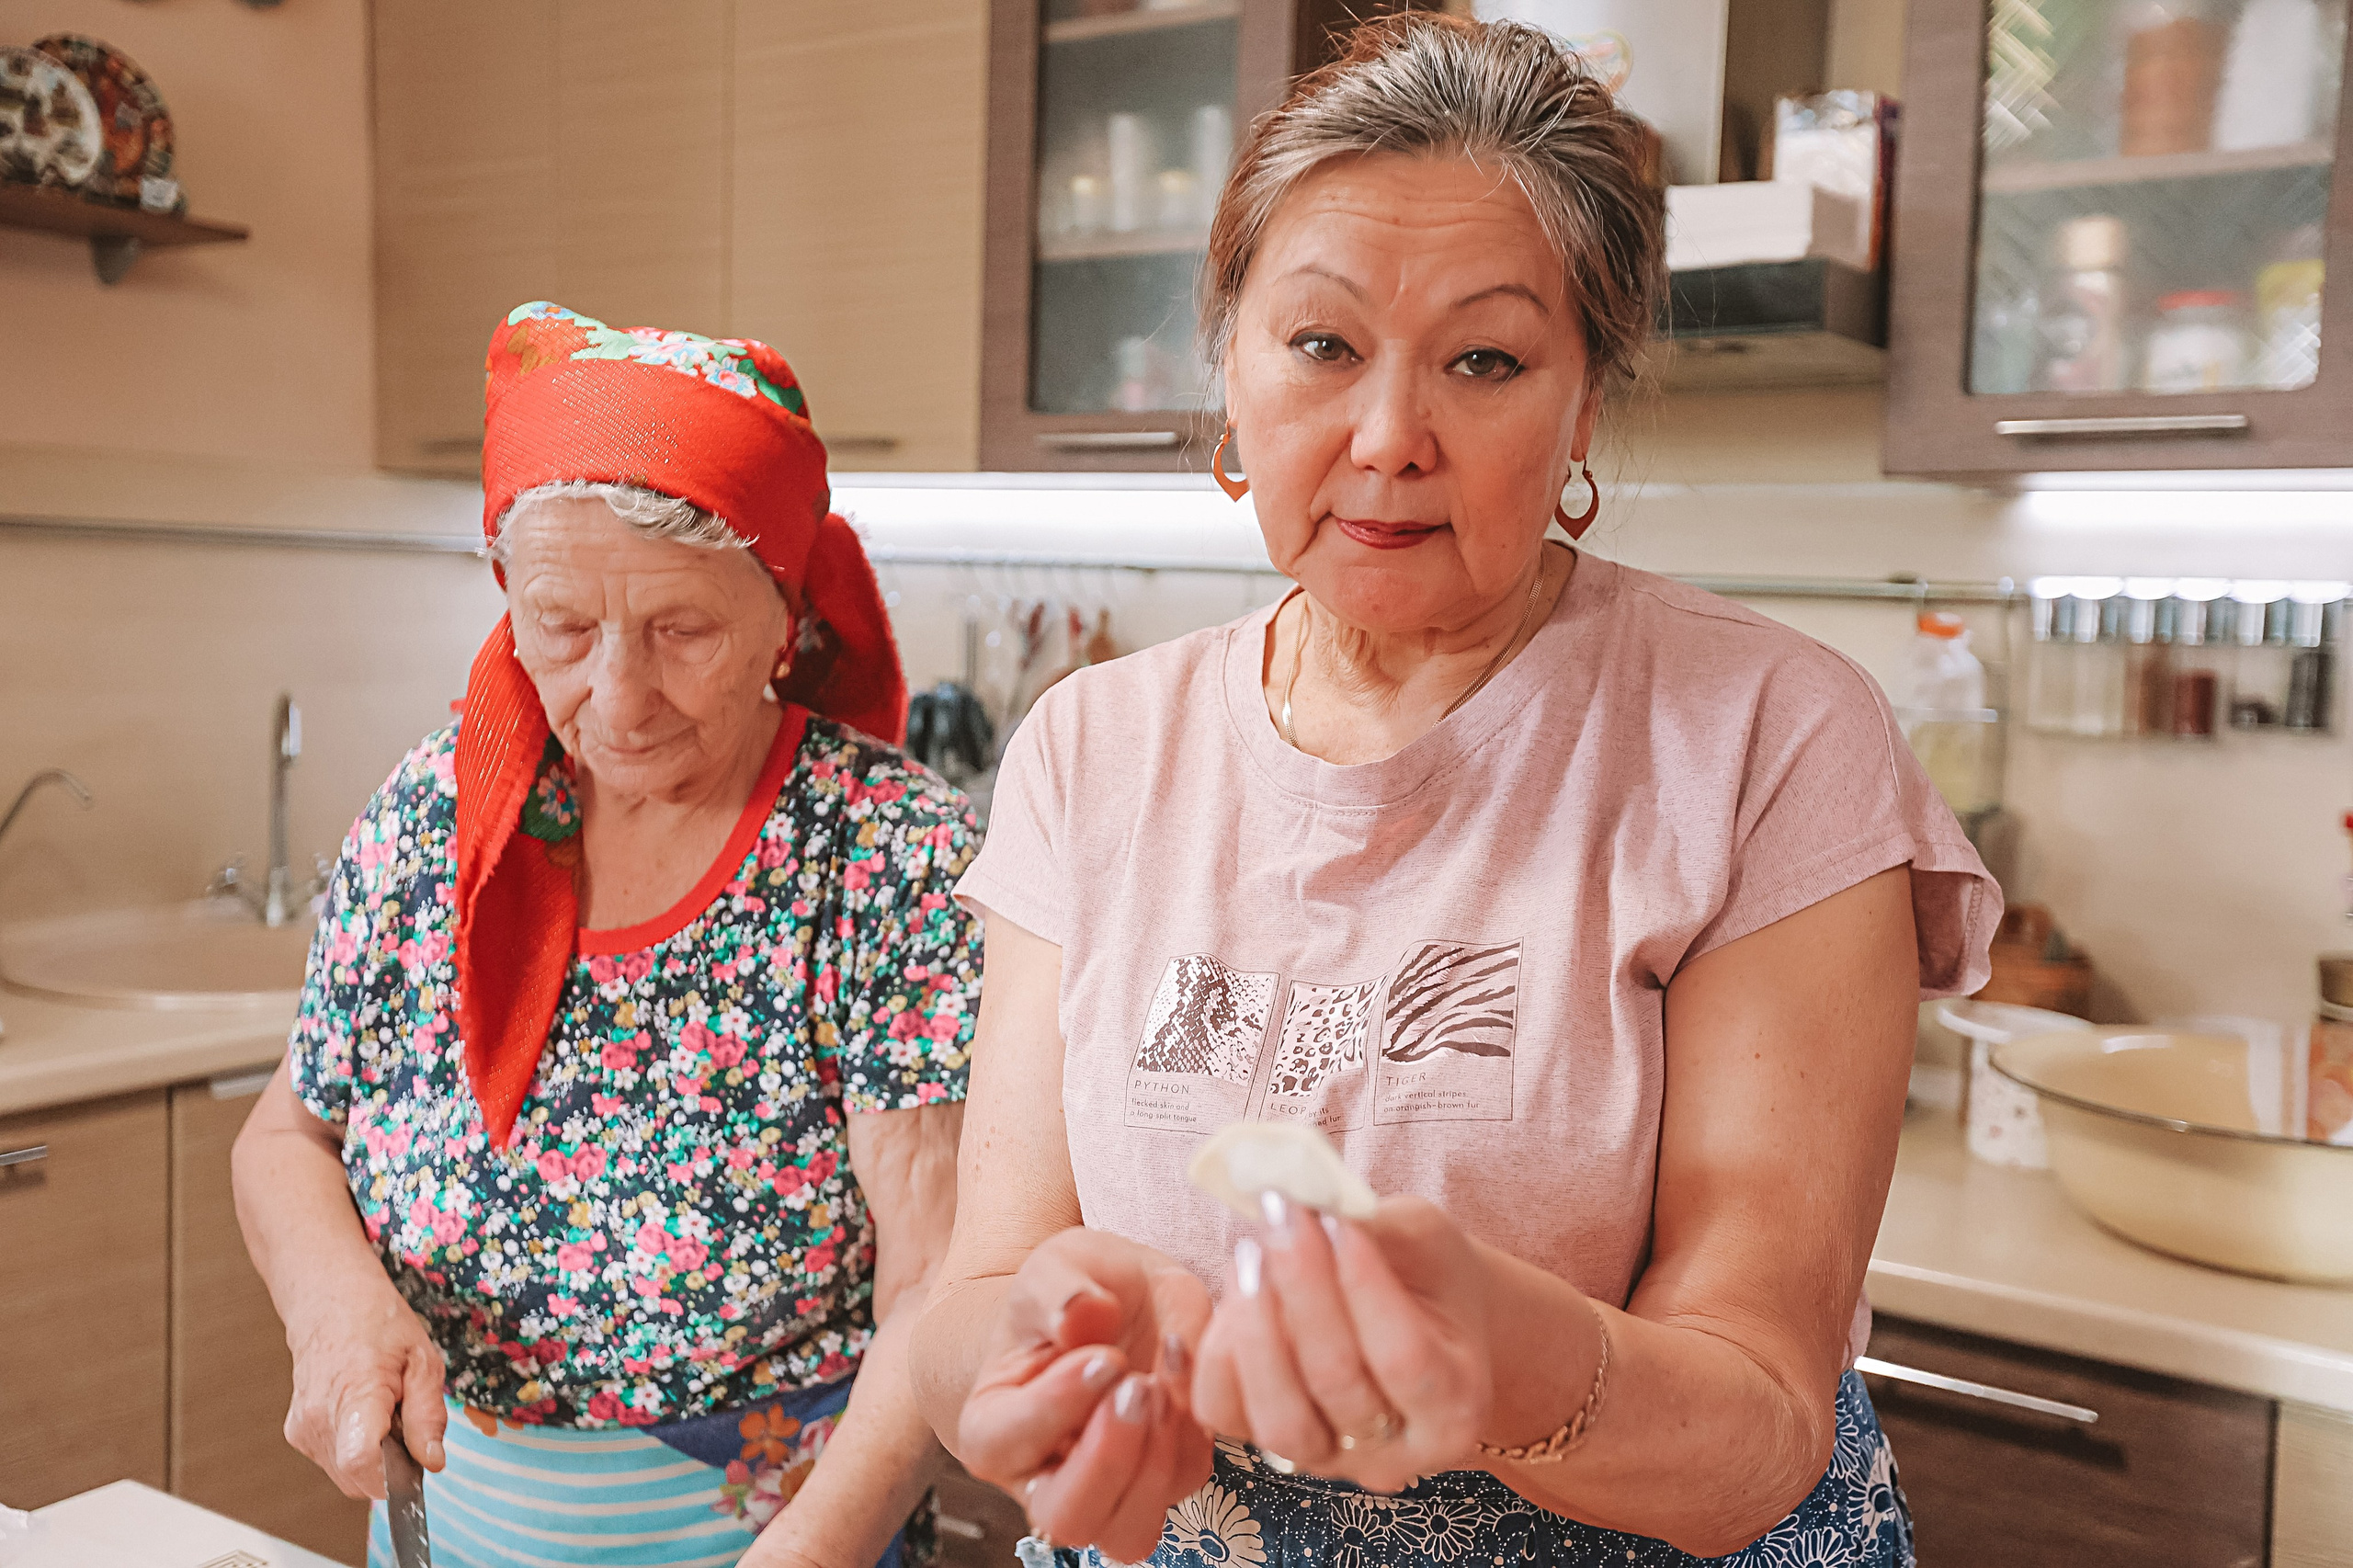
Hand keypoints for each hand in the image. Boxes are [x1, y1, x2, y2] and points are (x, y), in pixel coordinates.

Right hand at [282, 1276, 447, 1498]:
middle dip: (392, 1466)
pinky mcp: (297, 1434)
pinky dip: (356, 1450)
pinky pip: (335, 1463)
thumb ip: (428, 1416)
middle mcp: (318, 1417)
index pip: (360, 1462)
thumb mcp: (423, 1362)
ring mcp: (302, 1428)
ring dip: (374, 1458)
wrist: (330, 1303)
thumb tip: (432, 1462)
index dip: (393, 1477)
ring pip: (348, 1476)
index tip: (414, 1462)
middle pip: (360, 1478)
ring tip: (384, 1412)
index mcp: (355, 1393)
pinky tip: (364, 1415)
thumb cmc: (379, 1326)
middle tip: (404, 1421)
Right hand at [958, 1229, 1213, 1561]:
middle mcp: (1042, 1475)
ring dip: (1157, 1455)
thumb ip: (1059, 1290)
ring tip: (1163, 1376)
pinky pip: (1184, 1479)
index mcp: (993, 1427)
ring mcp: (1106, 1488)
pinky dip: (1194, 1428)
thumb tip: (1080, 1315)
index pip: (1007, 1444)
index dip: (1056, 1406)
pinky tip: (1181, 1364)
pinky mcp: (1161, 1476)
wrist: (1111, 1291)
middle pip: (1068, 1517)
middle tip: (1138, 1386)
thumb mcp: (1054, 1266)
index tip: (1103, 1355)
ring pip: (1130, 1528)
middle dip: (1110, 1459)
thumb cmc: (1068, 1289)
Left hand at [1191, 1192, 1492, 1493]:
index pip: (1404, 1358)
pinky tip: (1234, 1290)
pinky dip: (1219, 1352)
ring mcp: (1330, 1461)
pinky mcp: (1270, 1449)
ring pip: (1279, 1416)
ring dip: (1257, 1324)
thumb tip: (1303, 1192)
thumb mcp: (1425, 1239)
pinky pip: (1225, 1412)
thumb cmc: (1428, 1276)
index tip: (1336, 1220)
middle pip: (1337, 1380)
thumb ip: (1375, 1227)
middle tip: (1282, 1214)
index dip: (1363, 1287)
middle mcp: (1396, 1454)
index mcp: (1457, 1406)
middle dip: (1302, 1287)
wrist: (1417, 1319)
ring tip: (1252, 1252)